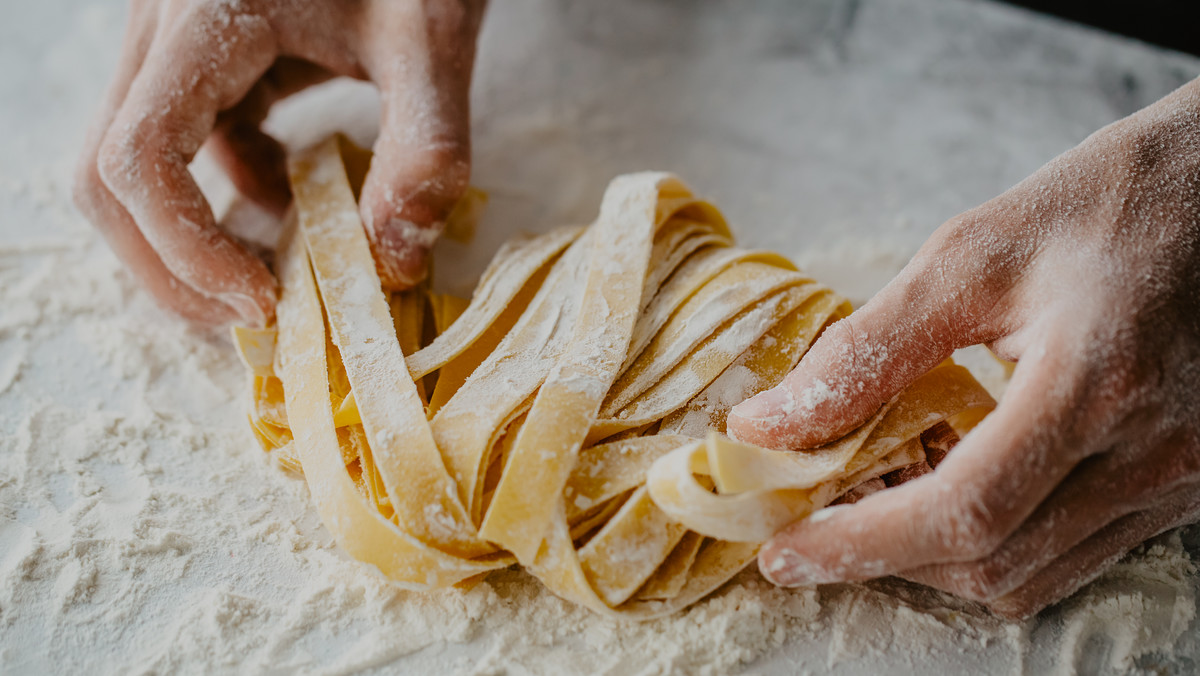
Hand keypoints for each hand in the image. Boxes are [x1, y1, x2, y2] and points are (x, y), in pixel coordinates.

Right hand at [74, 0, 484, 324]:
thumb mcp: (431, 39)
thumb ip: (425, 147)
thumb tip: (395, 263)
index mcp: (204, 17)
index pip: (139, 160)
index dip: (186, 252)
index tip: (266, 300)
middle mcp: (163, 29)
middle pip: (107, 175)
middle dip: (169, 264)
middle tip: (253, 313)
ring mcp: (172, 42)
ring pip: (133, 164)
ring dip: (190, 235)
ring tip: (275, 274)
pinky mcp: (199, 55)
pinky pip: (179, 141)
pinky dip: (225, 190)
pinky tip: (292, 199)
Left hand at [727, 78, 1199, 617]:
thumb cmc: (1107, 204)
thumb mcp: (971, 255)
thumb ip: (865, 349)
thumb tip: (766, 425)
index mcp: (1096, 382)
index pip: (963, 510)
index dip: (860, 544)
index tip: (784, 552)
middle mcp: (1153, 453)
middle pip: (993, 563)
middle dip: (885, 558)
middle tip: (812, 523)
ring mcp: (1181, 480)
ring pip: (1032, 575)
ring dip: (935, 558)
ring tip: (872, 501)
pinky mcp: (1186, 486)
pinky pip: (1072, 553)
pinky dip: (993, 542)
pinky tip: (946, 487)